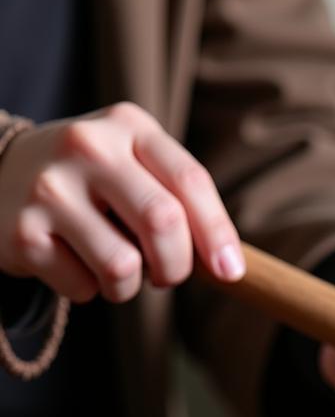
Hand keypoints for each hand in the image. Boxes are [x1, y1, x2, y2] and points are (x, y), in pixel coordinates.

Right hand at [0, 102, 243, 302]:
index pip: (190, 181)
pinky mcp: (22, 233)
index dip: (218, 234)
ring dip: (130, 286)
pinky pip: (83, 287)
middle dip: (176, 266)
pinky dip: (89, 290)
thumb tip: (231, 267)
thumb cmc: (94, 181)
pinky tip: (73, 262)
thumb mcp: (138, 167)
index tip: (230, 272)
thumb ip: (183, 202)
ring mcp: (49, 188)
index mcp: (129, 127)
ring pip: (123, 266)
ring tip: (116, 268)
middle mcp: (87, 147)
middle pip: (163, 222)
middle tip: (166, 275)